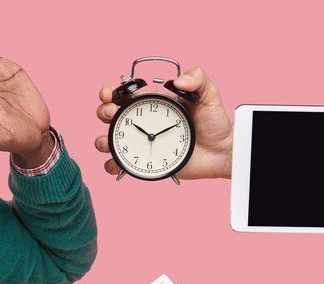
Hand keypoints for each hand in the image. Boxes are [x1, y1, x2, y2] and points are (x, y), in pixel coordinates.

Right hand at [95, 66, 232, 179]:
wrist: (221, 152)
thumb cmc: (214, 123)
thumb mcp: (209, 95)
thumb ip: (198, 79)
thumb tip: (178, 80)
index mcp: (152, 104)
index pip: (124, 95)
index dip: (110, 93)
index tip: (109, 94)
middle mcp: (142, 123)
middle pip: (110, 116)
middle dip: (103, 113)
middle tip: (112, 114)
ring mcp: (141, 143)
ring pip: (109, 140)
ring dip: (103, 140)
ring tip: (109, 141)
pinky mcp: (144, 163)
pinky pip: (120, 165)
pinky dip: (112, 165)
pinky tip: (116, 163)